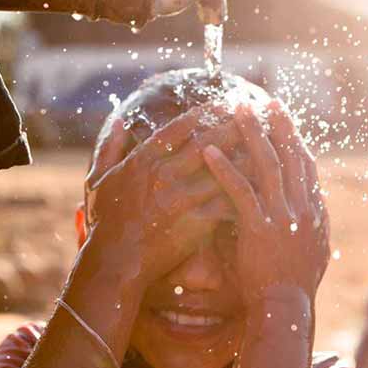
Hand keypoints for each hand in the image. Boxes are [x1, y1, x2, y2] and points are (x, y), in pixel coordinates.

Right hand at [81, 107, 250, 287]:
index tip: (225, 103)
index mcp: (142, 161)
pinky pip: (225, 204)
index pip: (179, 128)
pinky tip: (262, 189)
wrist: (115, 264)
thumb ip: (109, 148)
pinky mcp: (194, 224)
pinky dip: (244, 196)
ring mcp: (180, 200)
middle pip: (206, 144)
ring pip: (222, 173)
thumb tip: (119, 121)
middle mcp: (163, 176)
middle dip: (233, 128)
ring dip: (246, 159)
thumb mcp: (98, 180)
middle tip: (256, 117)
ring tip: (268, 149)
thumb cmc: (106, 223)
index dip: (205, 113)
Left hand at [203, 102, 329, 305]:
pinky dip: (223, 168)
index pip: (305, 166)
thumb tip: (309, 205)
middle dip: (279, 126)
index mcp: (313, 211)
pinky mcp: (259, 227)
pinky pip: (239, 191)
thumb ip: (309, 223)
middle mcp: (300, 207)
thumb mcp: (313, 248)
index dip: (296, 140)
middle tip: (268, 102)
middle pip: (290, 156)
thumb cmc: (295, 284)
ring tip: (236, 110)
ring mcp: (282, 215)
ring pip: (267, 164)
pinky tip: (208, 151)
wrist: (286, 307)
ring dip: (251, 134)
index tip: (287, 119)